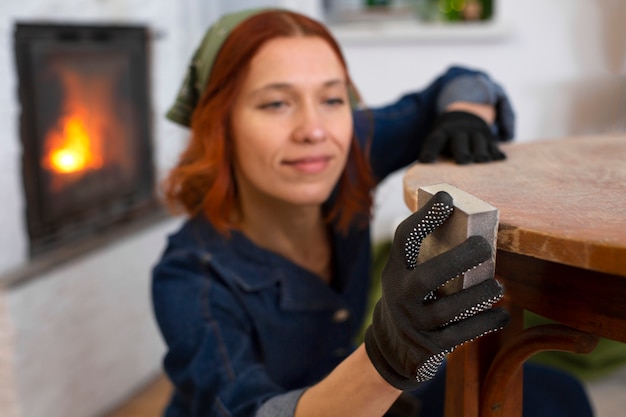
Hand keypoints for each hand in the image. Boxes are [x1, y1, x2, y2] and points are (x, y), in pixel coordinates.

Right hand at [364, 191, 508, 390]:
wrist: (394, 345)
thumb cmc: (412, 297)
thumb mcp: (408, 273)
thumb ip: (427, 253)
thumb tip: (468, 219)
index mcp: (396, 270)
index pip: (405, 239)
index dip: (425, 217)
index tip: (447, 198)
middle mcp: (401, 296)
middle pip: (427, 277)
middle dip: (458, 260)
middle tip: (484, 246)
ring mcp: (415, 322)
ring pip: (446, 311)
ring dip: (477, 296)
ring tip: (498, 287)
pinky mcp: (431, 345)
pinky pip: (460, 335)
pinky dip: (484, 323)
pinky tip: (502, 314)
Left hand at [419, 111, 506, 164]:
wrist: (463, 117)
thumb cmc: (446, 140)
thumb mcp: (439, 143)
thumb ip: (434, 155)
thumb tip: (425, 177)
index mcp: (443, 133)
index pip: (435, 140)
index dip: (430, 150)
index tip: (425, 161)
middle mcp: (459, 131)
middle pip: (460, 139)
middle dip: (461, 150)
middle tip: (463, 161)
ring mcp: (475, 132)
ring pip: (478, 140)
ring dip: (480, 150)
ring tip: (482, 160)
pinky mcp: (489, 137)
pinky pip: (493, 144)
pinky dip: (496, 151)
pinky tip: (500, 159)